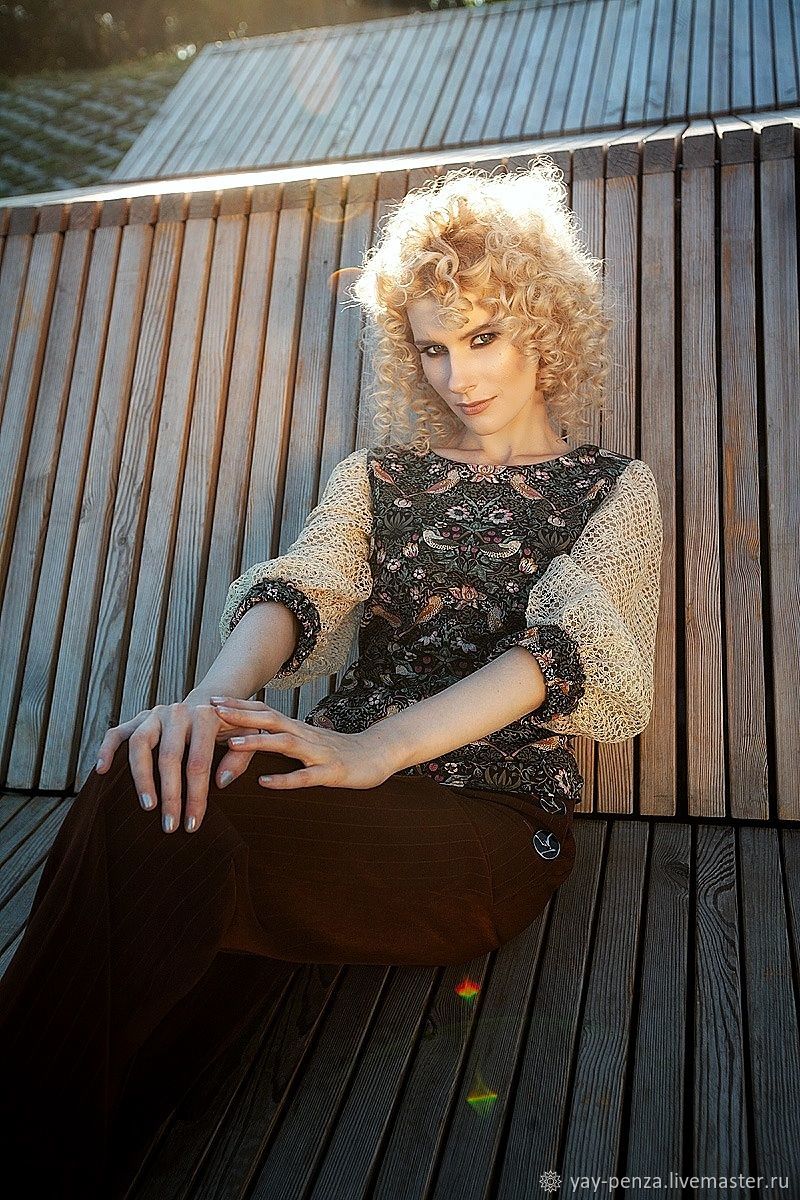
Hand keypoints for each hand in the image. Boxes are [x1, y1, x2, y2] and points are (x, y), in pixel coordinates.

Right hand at [94, 696, 260, 833]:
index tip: (193, 824)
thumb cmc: (231, 728)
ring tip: (147, 806)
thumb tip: (220, 782)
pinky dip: (106, 750)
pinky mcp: (138, 718)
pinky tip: (101, 771)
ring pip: (139, 744)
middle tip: (170, 825)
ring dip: (141, 777)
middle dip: (170, 795)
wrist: (214, 699)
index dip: (196, 796)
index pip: (198, 762)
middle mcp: (178, 712)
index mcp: (206, 716)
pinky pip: (117, 733)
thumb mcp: (248, 738)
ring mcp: (155, 714)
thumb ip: (241, 758)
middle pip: (169, 757)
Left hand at [210, 697, 396, 789]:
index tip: (210, 700)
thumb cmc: (338, 751)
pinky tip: (265, 783)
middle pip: (269, 719)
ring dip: (257, 743)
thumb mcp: (306, 742)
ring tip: (230, 743)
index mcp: (297, 728)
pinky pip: (305, 776)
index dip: (238, 705)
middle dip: (240, 715)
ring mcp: (318, 753)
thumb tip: (250, 738)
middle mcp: (305, 735)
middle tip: (212, 709)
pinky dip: (284, 779)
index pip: (263, 711)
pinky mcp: (330, 772)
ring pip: (284, 743)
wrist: (378, 755)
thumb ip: (281, 739)